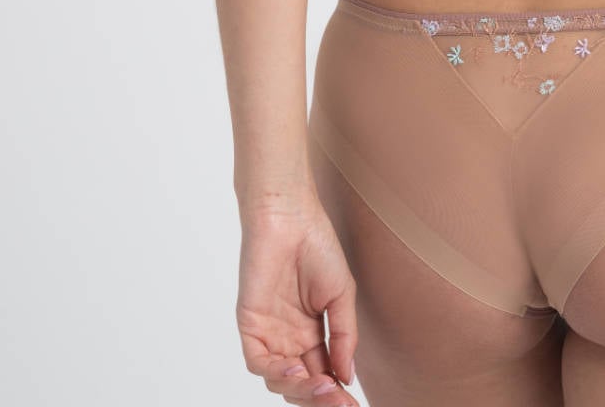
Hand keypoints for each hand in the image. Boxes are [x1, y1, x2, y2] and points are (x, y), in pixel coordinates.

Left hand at [236, 197, 359, 406]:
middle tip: (340, 402)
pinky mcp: (250, 324)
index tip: (354, 406)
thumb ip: (343, 336)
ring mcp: (269, 333)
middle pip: (302, 384)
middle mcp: (288, 338)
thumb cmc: (318, 245)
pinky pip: (258, 362)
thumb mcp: (341, 295)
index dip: (337, 394)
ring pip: (279, 381)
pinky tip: (298, 369)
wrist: (291, 216)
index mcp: (310, 333)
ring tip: (323, 385)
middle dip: (320, 399)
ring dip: (301, 390)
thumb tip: (347, 377)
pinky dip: (276, 373)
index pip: (324, 373)